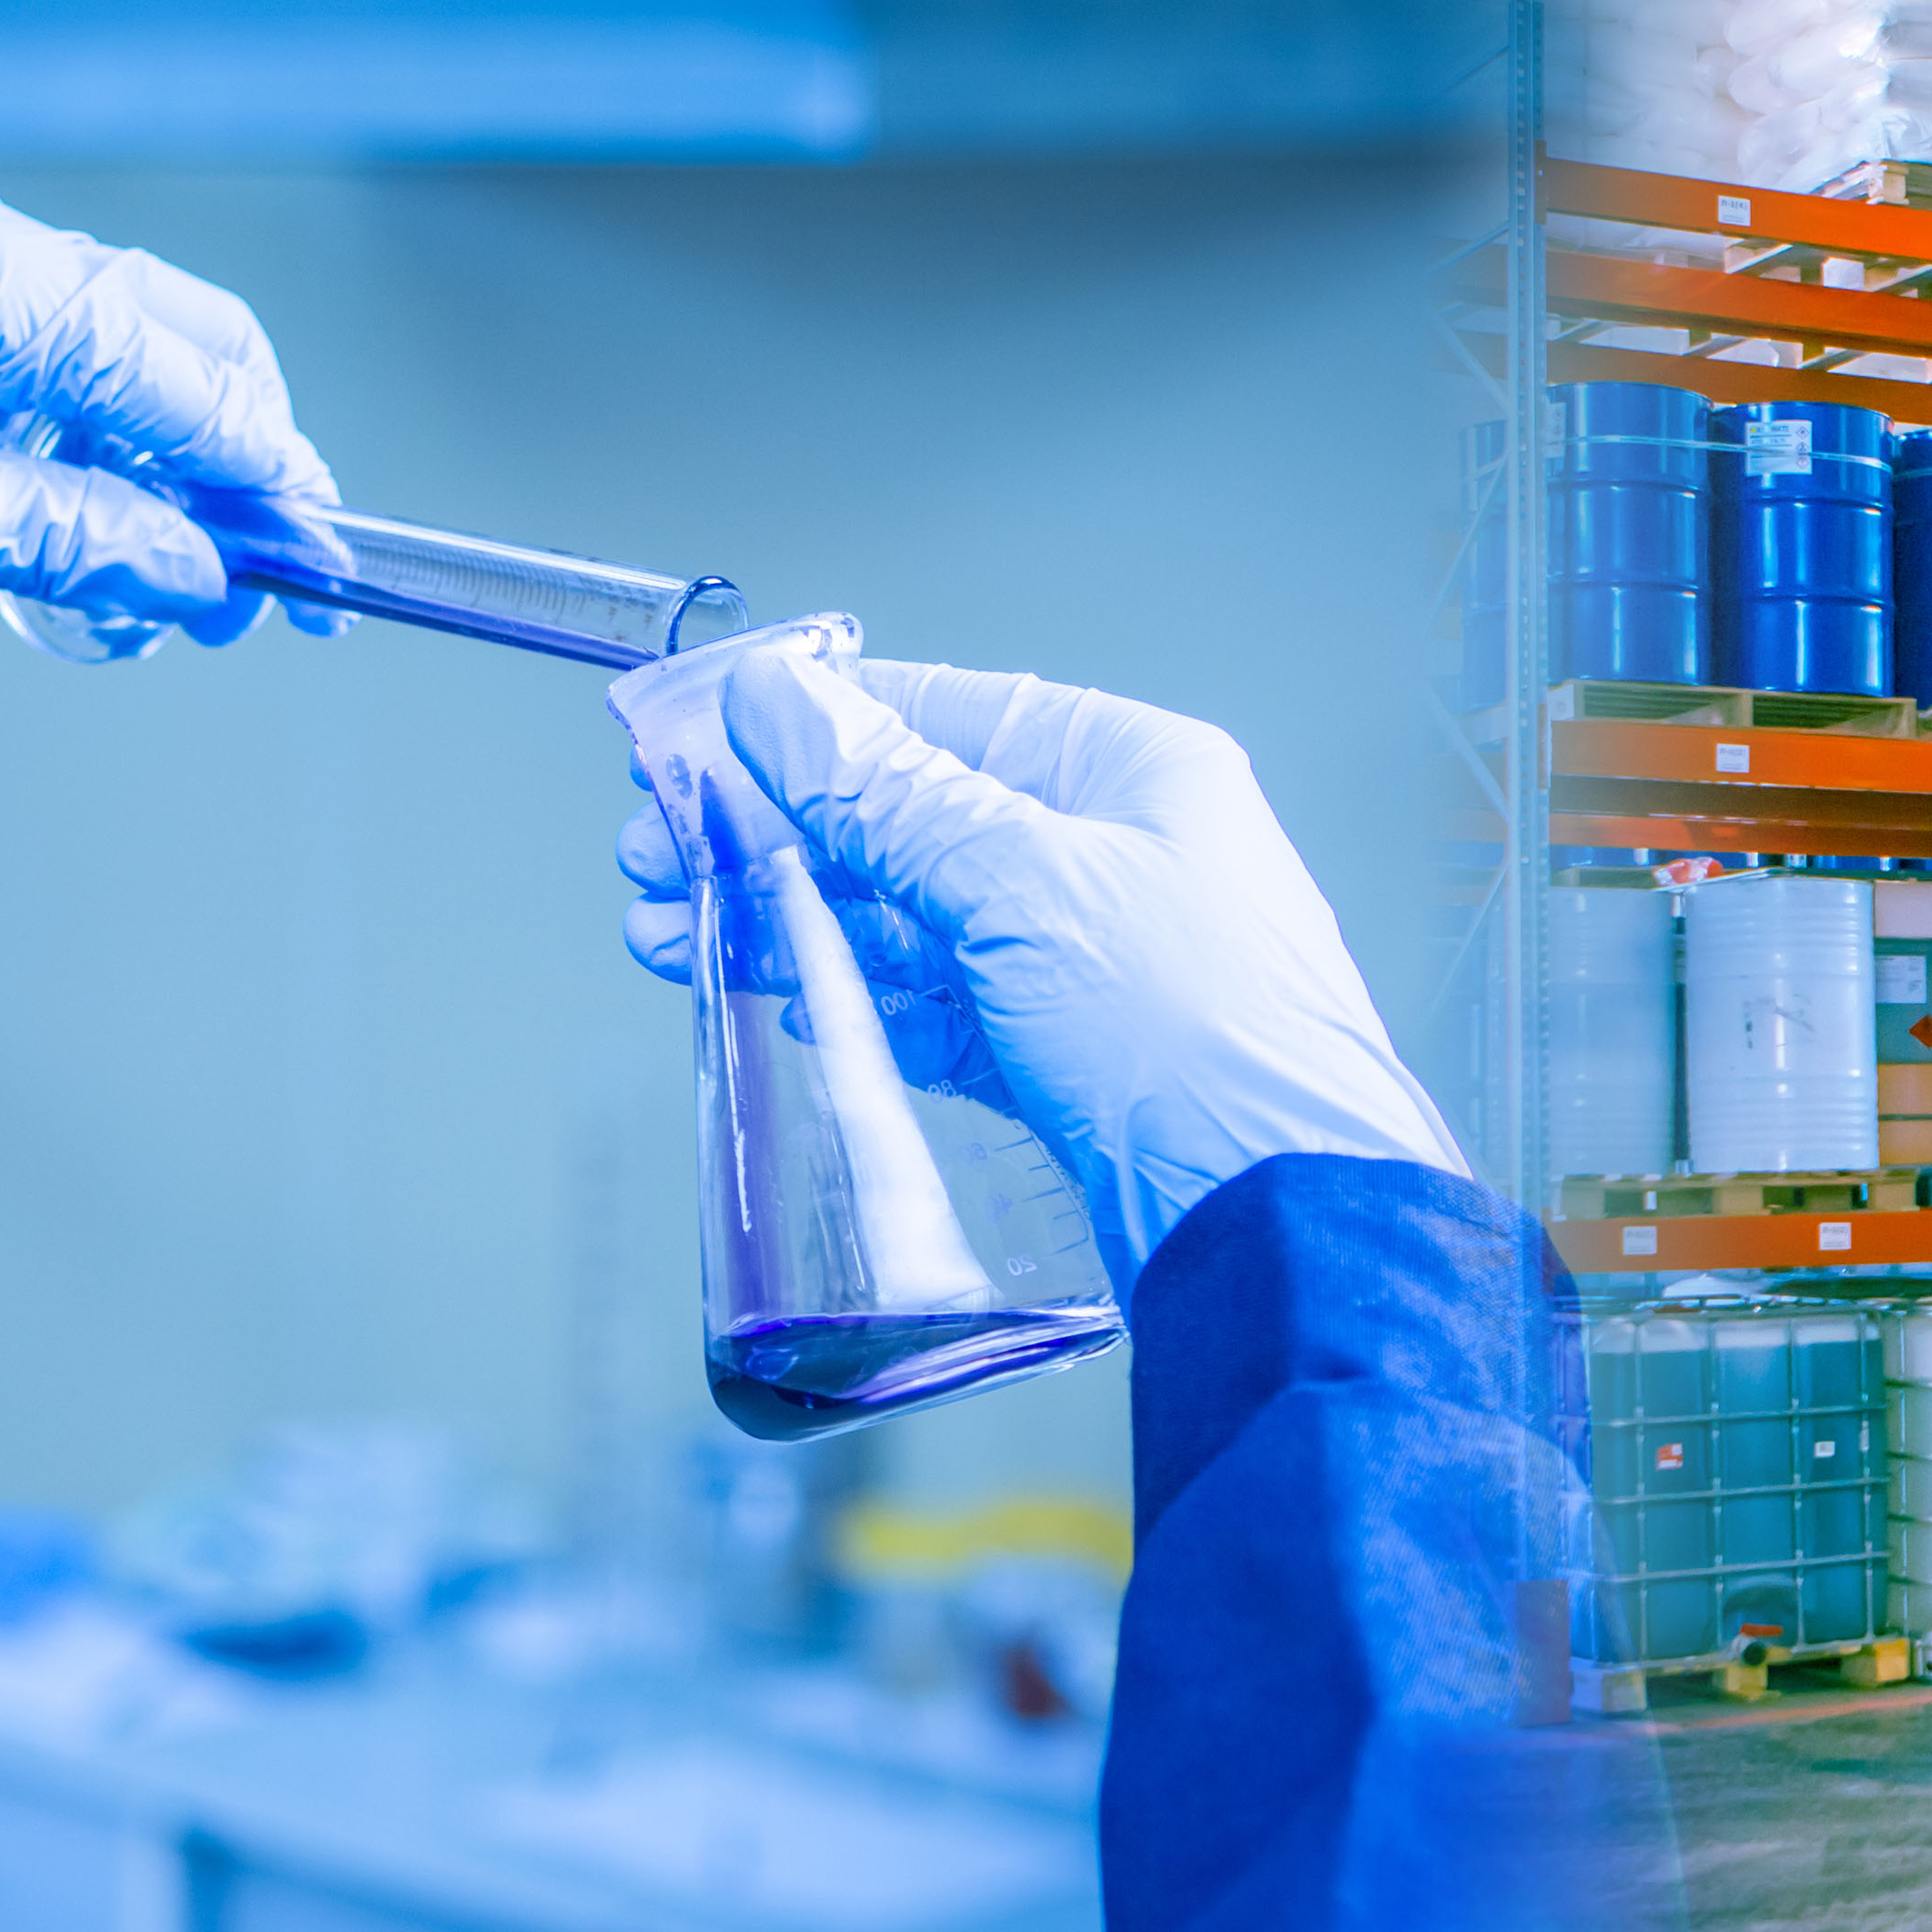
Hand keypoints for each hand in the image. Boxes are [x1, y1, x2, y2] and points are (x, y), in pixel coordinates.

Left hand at [0, 195, 336, 642]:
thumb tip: (192, 572)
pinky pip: (53, 374)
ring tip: (182, 583)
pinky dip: (98, 453)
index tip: (317, 564)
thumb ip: (68, 536)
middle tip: (267, 581)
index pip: (191, 382)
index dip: (271, 482)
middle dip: (243, 468)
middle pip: (185, 351)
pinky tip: (98, 529)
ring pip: (127, 365)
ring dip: (173, 471)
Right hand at [618, 651, 1463, 1268]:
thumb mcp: (1021, 887)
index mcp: (1133, 773)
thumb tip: (785, 704)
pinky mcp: (1065, 1058)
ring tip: (672, 933)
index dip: (811, 726)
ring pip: (910, 919)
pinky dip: (854, 1001)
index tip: (701, 737)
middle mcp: (1116, 854)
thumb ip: (889, 798)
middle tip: (655, 854)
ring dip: (790, 921)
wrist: (1275, 1227)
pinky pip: (938, 1008)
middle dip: (775, 836)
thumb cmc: (1199, 1042)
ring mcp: (1090, 960)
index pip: (944, 713)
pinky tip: (776, 995)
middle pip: (910, 819)